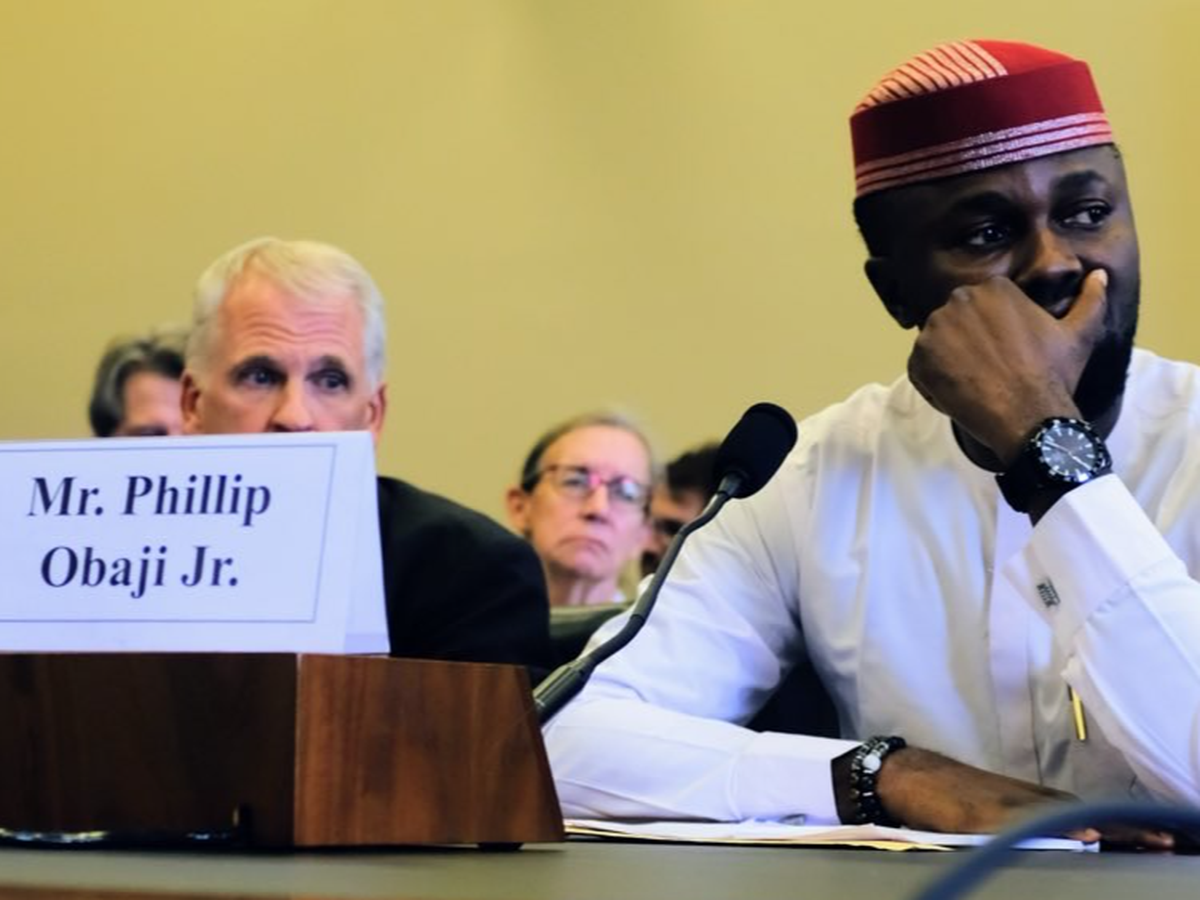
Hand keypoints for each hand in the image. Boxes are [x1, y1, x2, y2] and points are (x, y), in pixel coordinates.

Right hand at [867, 747, 1173, 848]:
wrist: (904, 774)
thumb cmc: (944, 793)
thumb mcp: (990, 804)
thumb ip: (1023, 818)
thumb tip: (1062, 837)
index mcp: (1026, 799)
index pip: (1085, 811)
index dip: (1120, 825)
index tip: (1157, 838)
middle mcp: (1021, 799)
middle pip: (1084, 813)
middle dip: (1125, 829)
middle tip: (1164, 842)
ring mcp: (1002, 805)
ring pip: (1064, 817)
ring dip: (1106, 828)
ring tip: (1141, 840)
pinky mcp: (981, 816)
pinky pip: (1025, 824)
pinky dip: (1056, 828)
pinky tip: (1082, 834)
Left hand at [906, 270, 1108, 464]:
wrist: (1028, 416)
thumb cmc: (1054, 374)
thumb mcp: (1079, 333)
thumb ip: (1090, 299)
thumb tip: (1099, 274)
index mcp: (993, 288)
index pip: (983, 308)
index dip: (994, 335)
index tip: (1008, 355)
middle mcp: (957, 301)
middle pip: (958, 324)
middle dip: (970, 345)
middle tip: (992, 372)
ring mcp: (933, 330)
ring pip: (939, 345)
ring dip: (952, 363)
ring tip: (978, 385)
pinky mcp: (917, 360)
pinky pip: (922, 369)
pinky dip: (935, 383)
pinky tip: (961, 397)